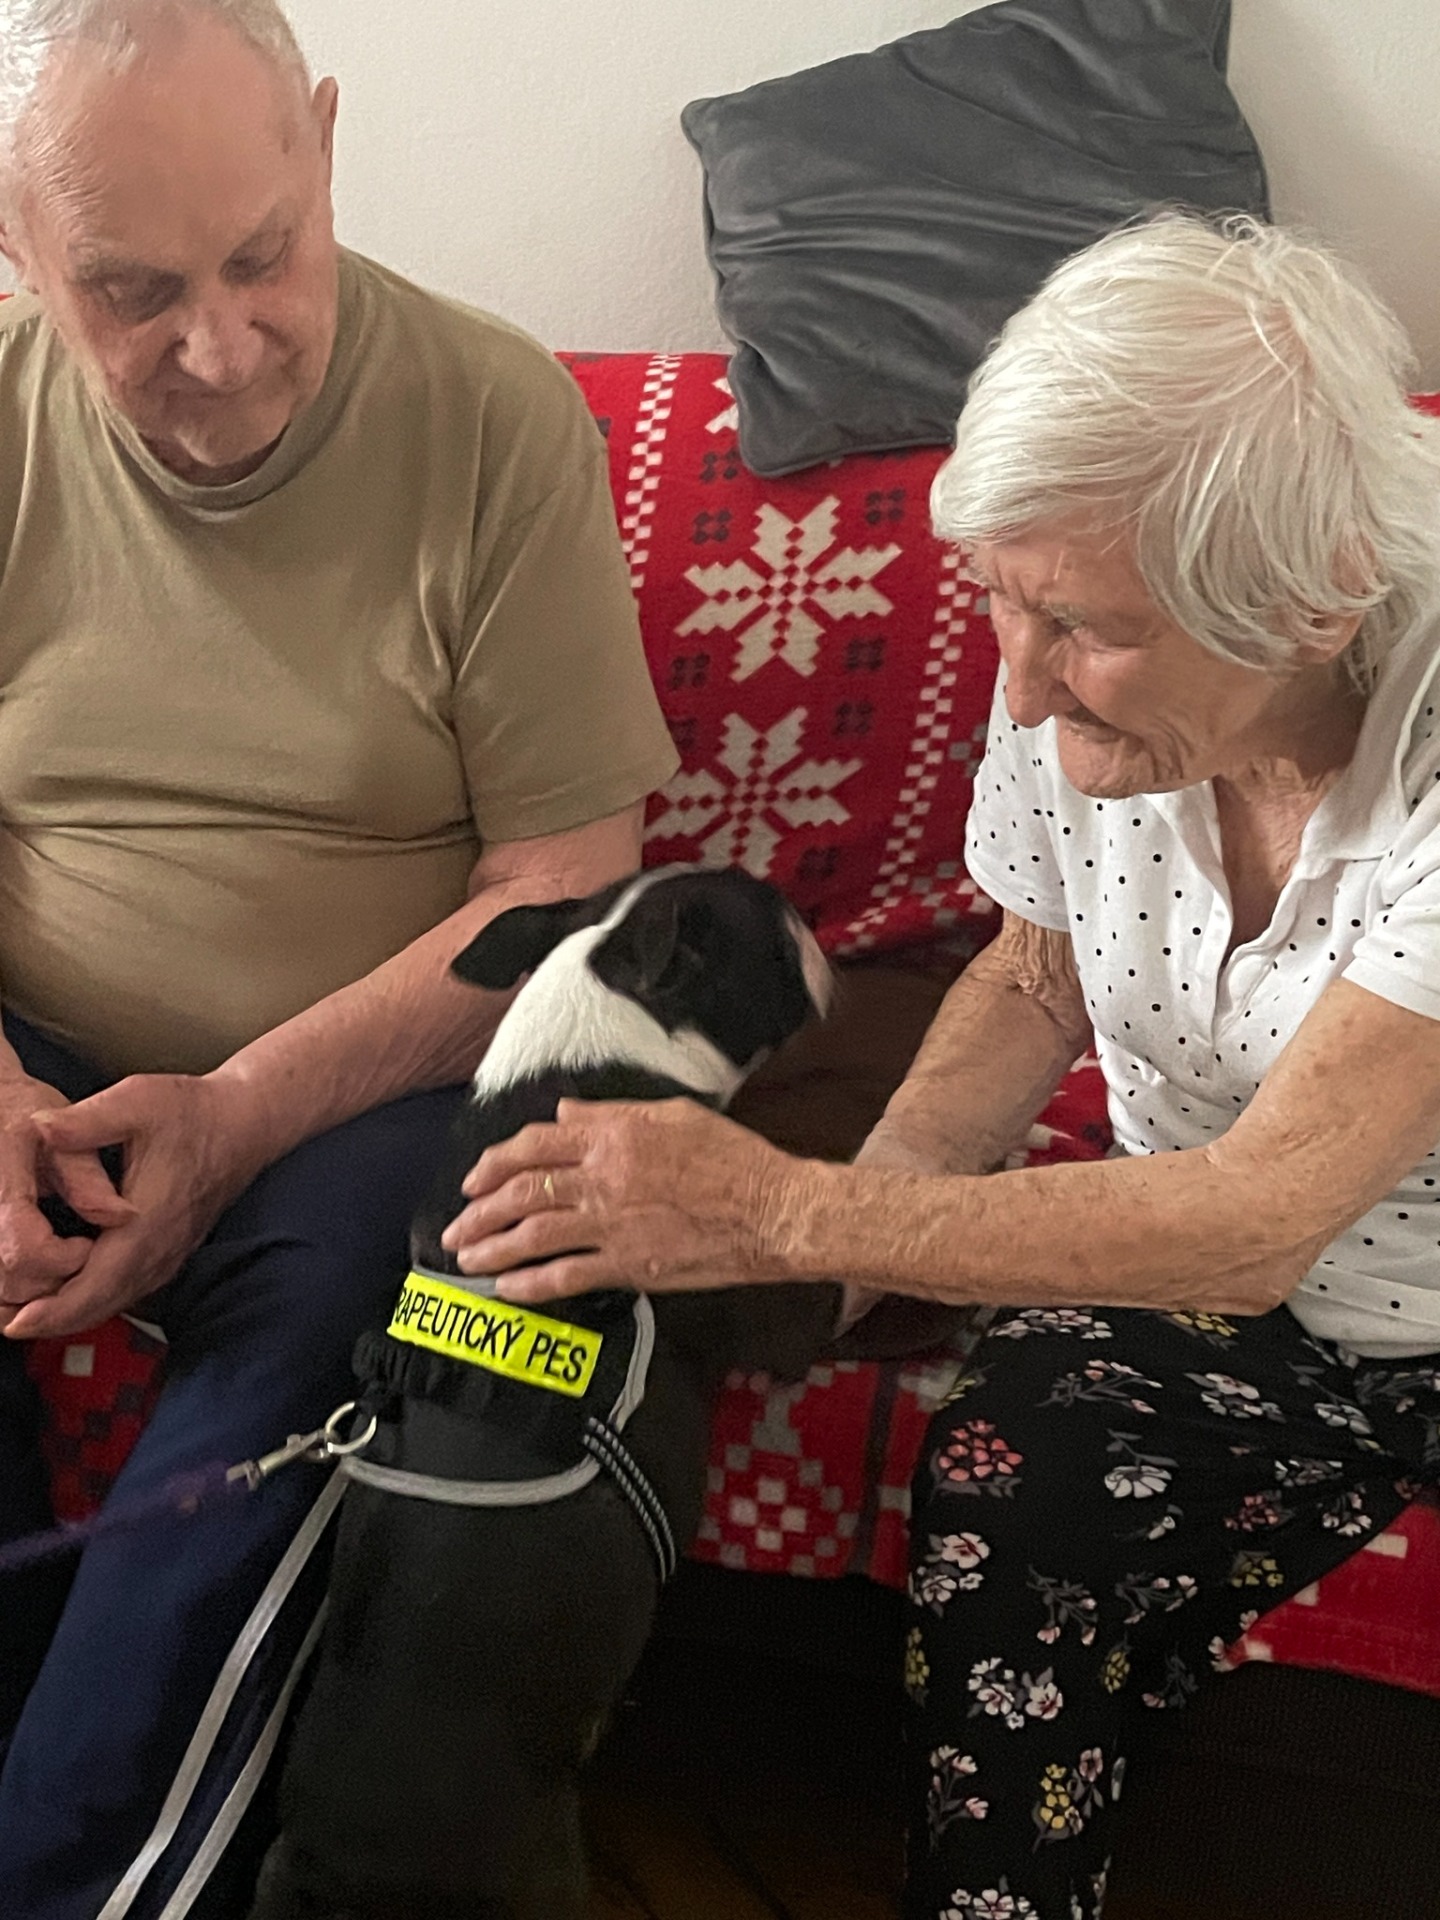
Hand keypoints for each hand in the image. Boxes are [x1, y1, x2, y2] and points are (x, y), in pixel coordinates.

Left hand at [3, 1072, 272, 1340]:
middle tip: (4, 1321)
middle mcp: (158, 1251)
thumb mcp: (136, 1101)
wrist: (245, 1125)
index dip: (51, 1310)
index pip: (94, 1284)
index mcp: (146, 1223)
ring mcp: (165, 1257)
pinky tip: (59, 1298)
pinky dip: (87, 1303)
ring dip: (64, 1316)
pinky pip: (123, 1293)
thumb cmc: (193, 1112)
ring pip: (110, 1305)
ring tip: (20, 1315)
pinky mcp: (167, 1255)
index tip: (14, 1321)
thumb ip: (84, 1120)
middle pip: (97, 1307)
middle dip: (46, 1322)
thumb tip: (39, 1129)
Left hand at [442, 1097, 806, 1304]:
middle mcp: (605, 1178)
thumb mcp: (674, 1115)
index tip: (475, 1176)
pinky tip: (508, 1289)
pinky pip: (566, 1276)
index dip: (496, 1160)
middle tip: (456, 1226)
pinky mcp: (629, 1265)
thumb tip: (566, 1114)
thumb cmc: (735, 1160)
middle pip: (523, 1191)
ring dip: (492, 1246)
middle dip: (479, 1209)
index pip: (536, 1143)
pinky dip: (531, 1284)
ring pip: (533, 1234)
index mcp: (616, 1136)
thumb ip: (613, 1114)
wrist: (773, 1211)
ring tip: (466, 1257)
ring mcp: (614, 1225)